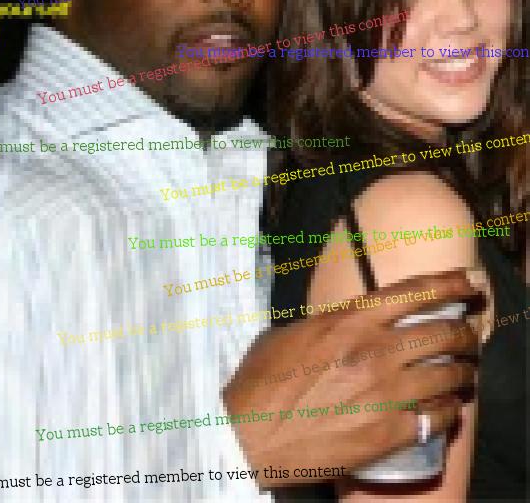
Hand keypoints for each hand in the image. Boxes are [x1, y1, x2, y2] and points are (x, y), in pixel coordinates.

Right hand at [223, 271, 480, 485]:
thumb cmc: (262, 383)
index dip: (449, 282)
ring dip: (462, 372)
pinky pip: (438, 417)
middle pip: (443, 331)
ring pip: (449, 374)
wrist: (250, 436)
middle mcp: (375, 351)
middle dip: (464, 331)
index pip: (414, 291)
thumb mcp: (290, 335)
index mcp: (349, 320)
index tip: (467, 281)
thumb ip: (328, 325)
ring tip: (463, 373)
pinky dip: (449, 410)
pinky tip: (446, 409)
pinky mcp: (389, 433)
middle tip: (468, 335)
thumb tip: (342, 325)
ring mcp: (386, 393)